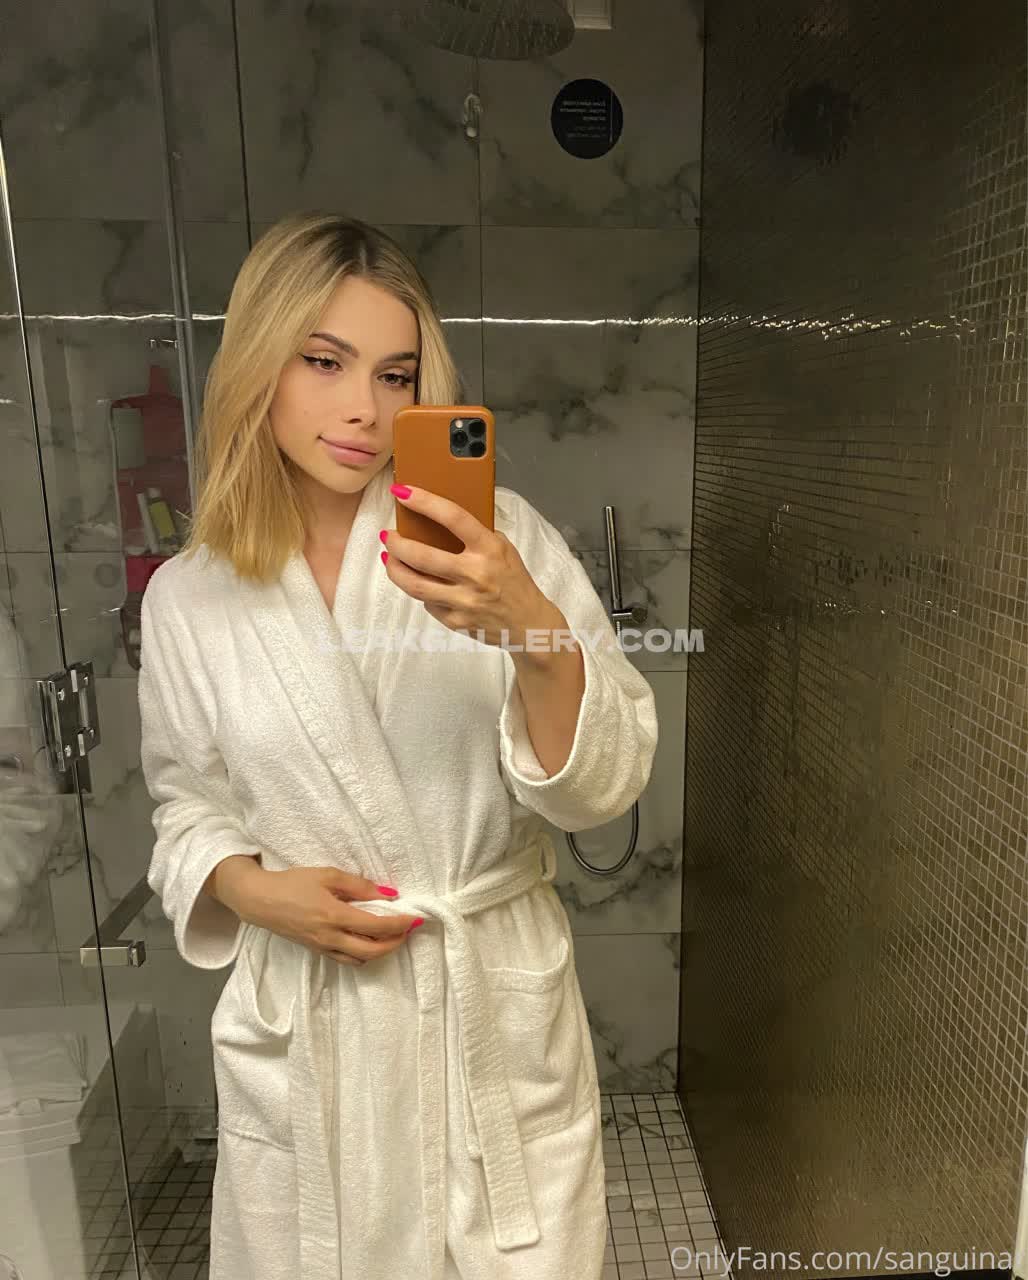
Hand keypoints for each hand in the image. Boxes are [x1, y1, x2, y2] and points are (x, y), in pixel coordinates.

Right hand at [207, 855, 423, 966]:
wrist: (259, 900)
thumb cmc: (293, 883)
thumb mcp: (328, 875)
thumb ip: (359, 886)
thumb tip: (388, 894)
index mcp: (334, 916)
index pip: (377, 927)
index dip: (400, 925)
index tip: (416, 918)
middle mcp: (330, 938)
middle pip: (373, 951)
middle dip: (396, 943)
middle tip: (408, 929)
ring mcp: (322, 948)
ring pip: (360, 959)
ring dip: (380, 951)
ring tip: (392, 935)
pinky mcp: (316, 951)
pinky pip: (346, 959)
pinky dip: (363, 954)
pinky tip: (368, 941)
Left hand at [382, 484, 562, 648]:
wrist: (529, 623)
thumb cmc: (515, 581)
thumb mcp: (504, 549)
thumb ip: (477, 536)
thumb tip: (440, 522)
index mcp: (490, 549)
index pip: (453, 518)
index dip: (424, 502)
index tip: (402, 491)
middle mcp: (475, 574)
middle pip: (422, 556)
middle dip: (397, 543)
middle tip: (388, 536)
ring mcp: (464, 601)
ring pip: (415, 585)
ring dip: (395, 569)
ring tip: (389, 558)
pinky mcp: (456, 622)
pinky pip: (428, 604)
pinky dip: (421, 592)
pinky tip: (419, 583)